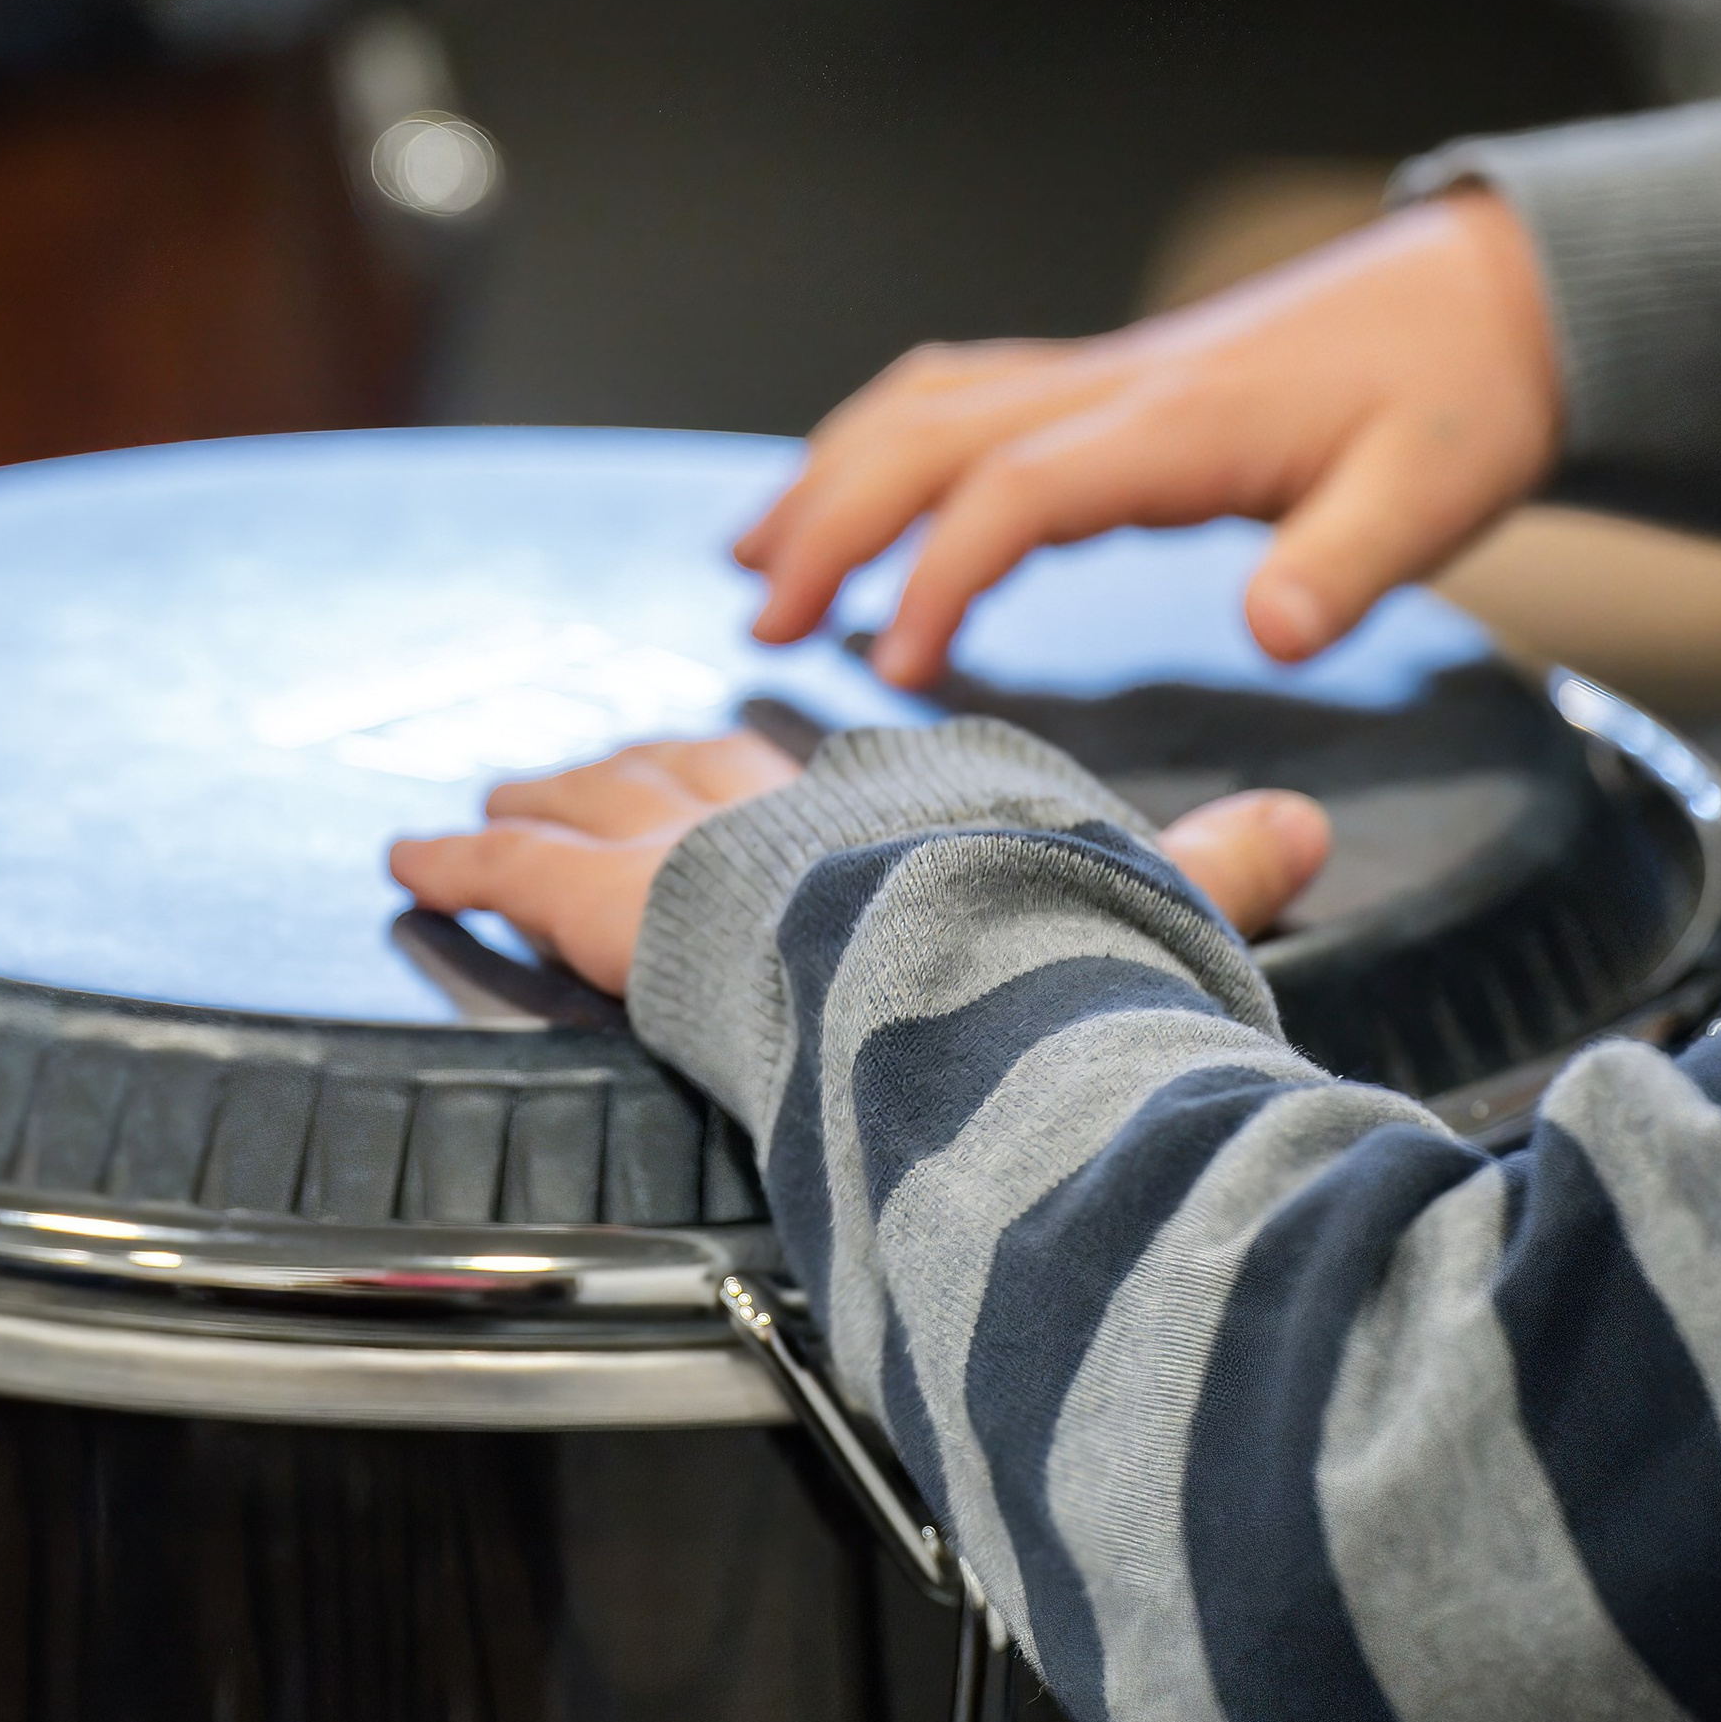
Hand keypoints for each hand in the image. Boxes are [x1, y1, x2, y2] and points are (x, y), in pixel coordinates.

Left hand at [390, 733, 1331, 998]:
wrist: (959, 955)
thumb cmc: (1057, 941)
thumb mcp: (1156, 892)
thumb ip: (1218, 861)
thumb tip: (1309, 827)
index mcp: (913, 803)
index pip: (840, 783)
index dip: (795, 777)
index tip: (765, 767)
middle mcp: (796, 806)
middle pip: (701, 772)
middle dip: (649, 766)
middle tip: (595, 768)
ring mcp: (697, 847)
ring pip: (599, 810)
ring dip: (546, 801)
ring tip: (494, 802)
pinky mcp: (615, 898)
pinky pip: (516, 876)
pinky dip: (460, 865)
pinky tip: (411, 857)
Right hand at [736, 189, 1561, 684]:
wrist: (1491, 299)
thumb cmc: (1458, 402)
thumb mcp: (1431, 495)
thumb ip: (1346, 567)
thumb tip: (1276, 630)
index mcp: (1177, 424)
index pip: (1015, 490)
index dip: (940, 575)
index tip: (891, 667)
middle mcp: (1116, 385)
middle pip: (928, 434)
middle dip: (830, 520)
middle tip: (762, 620)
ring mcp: (1104, 374)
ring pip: (926, 405)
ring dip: (830, 473)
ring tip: (754, 557)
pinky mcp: (1110, 383)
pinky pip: (963, 399)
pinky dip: (881, 444)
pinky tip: (850, 497)